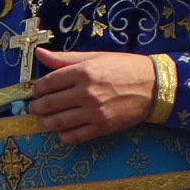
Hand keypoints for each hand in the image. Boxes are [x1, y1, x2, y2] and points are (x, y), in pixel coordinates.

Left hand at [29, 49, 157, 145]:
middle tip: (36, 107)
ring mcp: (94, 112)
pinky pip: (75, 136)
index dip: (38, 88)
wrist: (154, 86)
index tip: (36, 91)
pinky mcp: (102, 127)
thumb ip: (65, 58)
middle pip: (50, 104)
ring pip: (59, 122)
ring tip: (47, 119)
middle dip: (38, 107)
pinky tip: (63, 130)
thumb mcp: (95, 57)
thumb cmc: (124, 67)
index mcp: (83, 71)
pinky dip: (64, 135)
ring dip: (48, 122)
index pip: (48, 82)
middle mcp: (86, 92)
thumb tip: (40, 54)